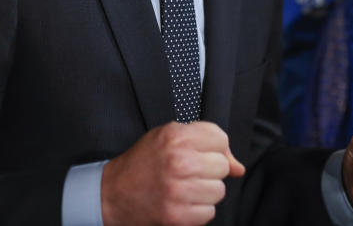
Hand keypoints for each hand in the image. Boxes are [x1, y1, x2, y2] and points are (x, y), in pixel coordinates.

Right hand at [101, 121, 244, 225]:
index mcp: (175, 136)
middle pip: (222, 166)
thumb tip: (239, 168)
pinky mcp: (176, 216)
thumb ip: (205, 143)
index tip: (200, 153)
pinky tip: (181, 203)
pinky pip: (209, 213)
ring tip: (184, 188)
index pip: (220, 139)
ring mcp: (177, 190)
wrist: (113, 193)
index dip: (213, 148)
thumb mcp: (169, 138)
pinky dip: (198, 211)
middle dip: (210, 171)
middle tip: (189, 173)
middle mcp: (178, 161)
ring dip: (205, 192)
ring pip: (219, 191)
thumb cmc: (144, 162)